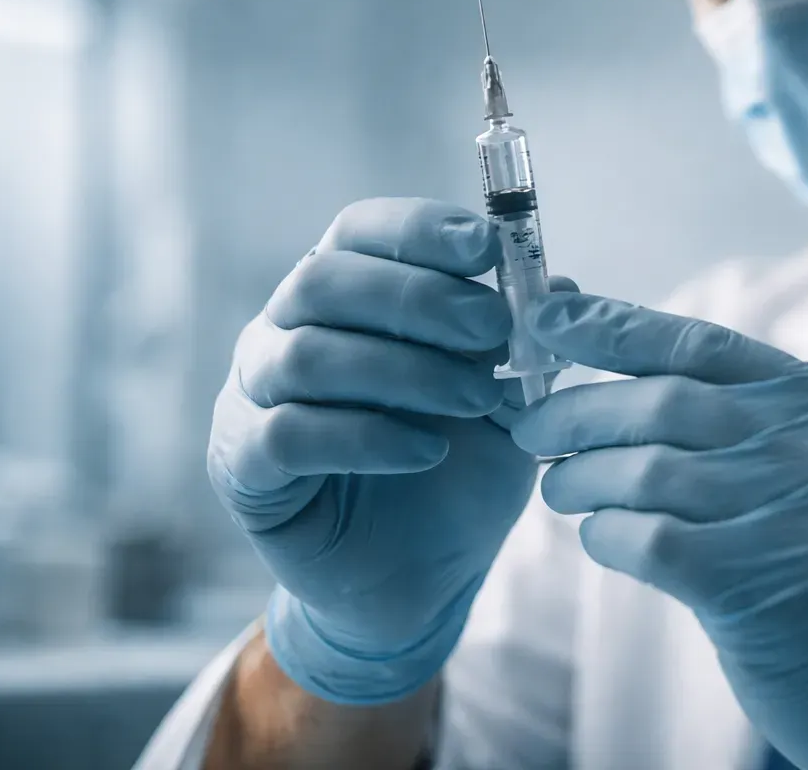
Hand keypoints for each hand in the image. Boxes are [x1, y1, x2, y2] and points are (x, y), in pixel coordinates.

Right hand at [208, 198, 571, 704]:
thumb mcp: (507, 399)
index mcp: (344, 295)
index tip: (487, 245)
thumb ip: (523, 344)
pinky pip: (288, 434)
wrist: (420, 578)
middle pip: (323, 280)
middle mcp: (283, 330)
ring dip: (404, 370)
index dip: (418, 230)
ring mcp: (252, 396)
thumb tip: (564, 288)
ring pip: (306, 354)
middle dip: (418, 299)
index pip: (359, 230)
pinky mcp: (243, 467)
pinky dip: (367, 438)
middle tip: (492, 331)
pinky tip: (426, 451)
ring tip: (476, 400)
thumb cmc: (456, 469)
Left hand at [510, 293, 807, 769]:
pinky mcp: (766, 585)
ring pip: (648, 470)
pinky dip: (608, 535)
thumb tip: (628, 384)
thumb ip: (759, 429)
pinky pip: (650, 539)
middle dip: (580, 409)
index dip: (617, 326)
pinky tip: (601, 539)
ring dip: (583, 478)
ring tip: (558, 490)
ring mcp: (804, 514)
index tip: (550, 322)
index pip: (706, 345)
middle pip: (667, 402)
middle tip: (531, 427)